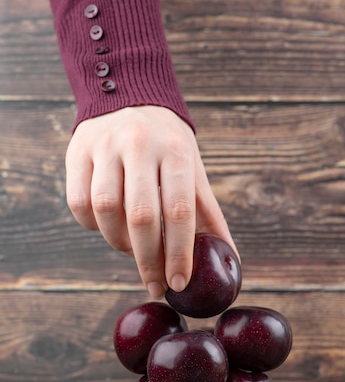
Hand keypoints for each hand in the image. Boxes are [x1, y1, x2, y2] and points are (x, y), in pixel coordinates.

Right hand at [65, 106, 237, 297]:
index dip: (179, 253)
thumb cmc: (168, 148)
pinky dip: (92, 226)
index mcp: (176, 151)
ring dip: (119, 243)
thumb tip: (232, 262)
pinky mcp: (77, 152)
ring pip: (105, 211)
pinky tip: (108, 227)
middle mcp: (139, 145)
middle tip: (156, 285)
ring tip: (133, 250)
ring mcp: (104, 146)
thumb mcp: (194, 173)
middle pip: (141, 216)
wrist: (128, 96)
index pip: (178, 211)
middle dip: (149, 260)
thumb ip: (209, 217)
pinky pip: (79, 203)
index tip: (178, 284)